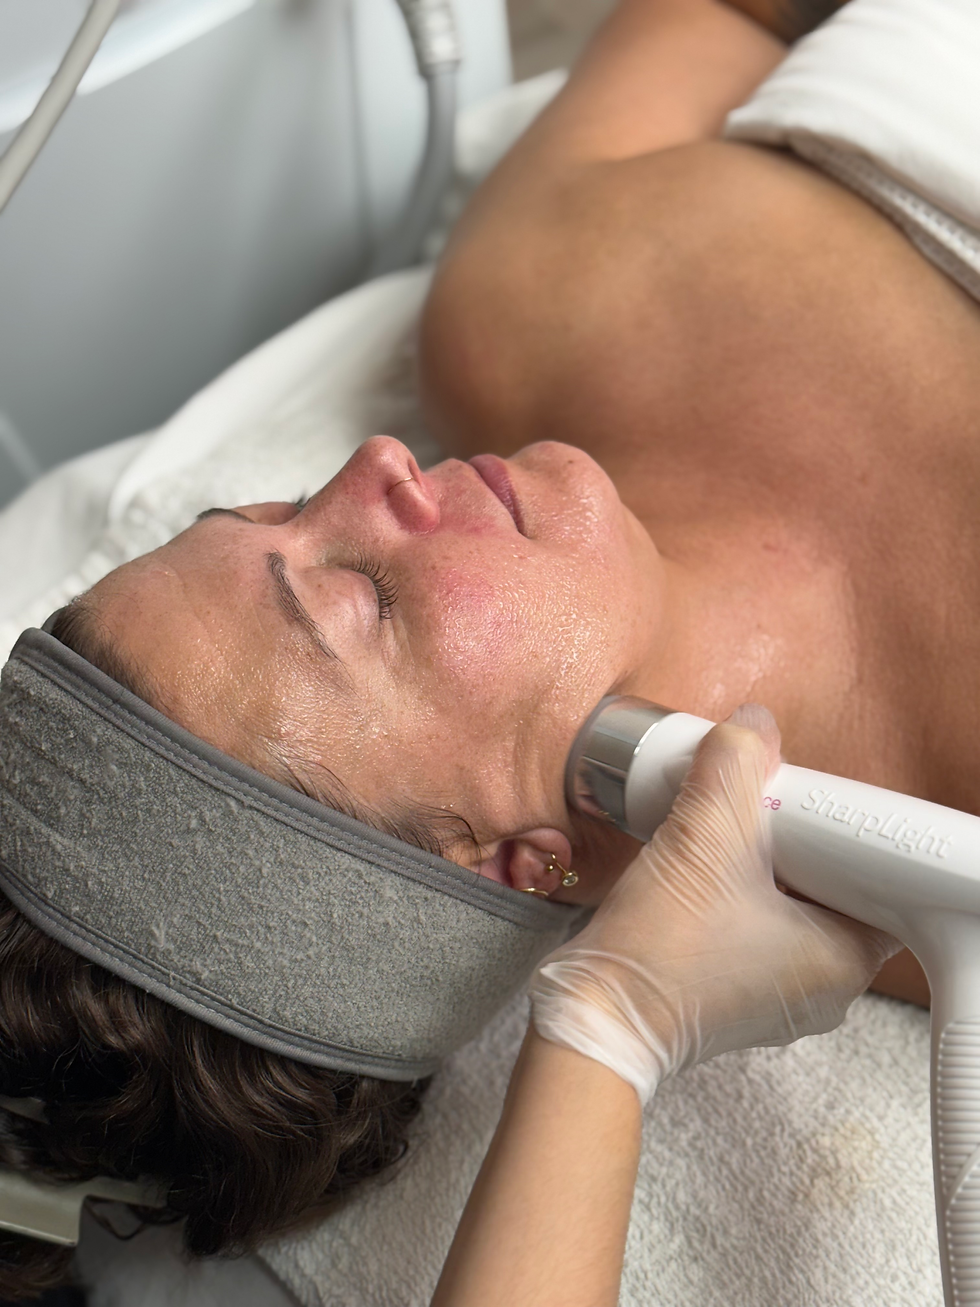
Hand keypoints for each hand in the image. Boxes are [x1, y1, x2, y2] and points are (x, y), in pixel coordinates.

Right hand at [530, 704, 900, 1103]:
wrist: (593, 1016)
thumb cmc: (661, 949)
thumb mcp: (703, 836)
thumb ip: (732, 765)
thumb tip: (751, 726)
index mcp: (844, 960)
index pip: (877, 879)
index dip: (841, 830)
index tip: (801, 804)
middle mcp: (823, 987)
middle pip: (829, 884)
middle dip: (793, 838)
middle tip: (758, 809)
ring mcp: (776, 994)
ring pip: (787, 902)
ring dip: (757, 861)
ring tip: (721, 830)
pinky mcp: (733, 992)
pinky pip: (753, 923)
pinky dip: (733, 889)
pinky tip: (700, 863)